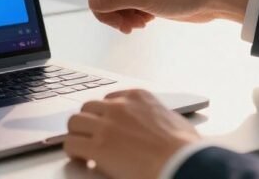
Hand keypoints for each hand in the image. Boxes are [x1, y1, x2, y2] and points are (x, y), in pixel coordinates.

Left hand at [64, 89, 199, 178]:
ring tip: (82, 147)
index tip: (105, 125)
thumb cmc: (186, 148)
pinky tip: (81, 159)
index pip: (109, 98)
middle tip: (90, 137)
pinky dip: (73, 151)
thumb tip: (161, 123)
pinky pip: (72, 143)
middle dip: (88, 122)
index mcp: (138, 97)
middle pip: (88, 107)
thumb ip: (159, 116)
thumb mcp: (175, 120)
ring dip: (77, 134)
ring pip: (74, 122)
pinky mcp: (98, 147)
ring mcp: (107, 125)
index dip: (105, 115)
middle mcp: (119, 106)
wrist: (182, 163)